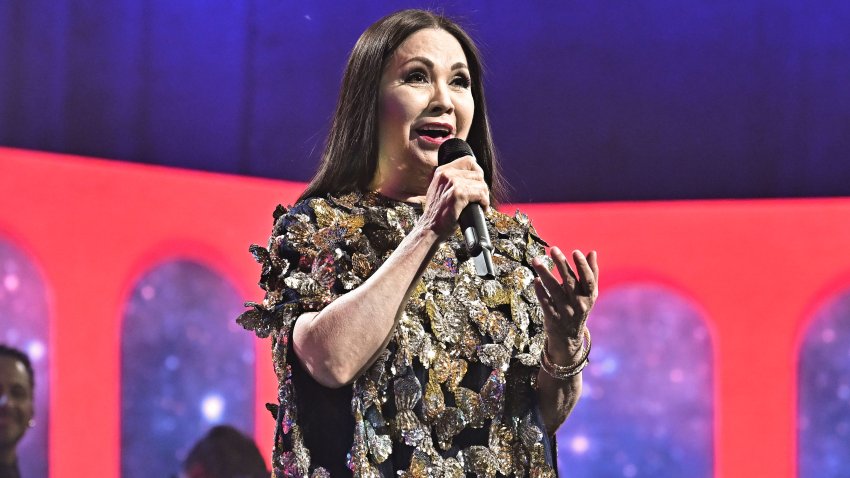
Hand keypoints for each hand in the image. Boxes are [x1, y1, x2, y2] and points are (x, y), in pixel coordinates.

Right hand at [419, 155, 489, 238]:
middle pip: (477, 173)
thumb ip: (451, 180)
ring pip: (481, 184)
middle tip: (480, 198)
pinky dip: (484, 202)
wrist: (431, 227)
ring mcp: (453, 183)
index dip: (477, 173)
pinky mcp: (458, 194)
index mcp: (442, 171)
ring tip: (480, 204)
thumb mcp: (439, 190)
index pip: (468, 161)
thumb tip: (472, 176)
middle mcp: (447, 174)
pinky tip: (482, 208)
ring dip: (484, 196)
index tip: (478, 184)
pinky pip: (480, 194)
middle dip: (482, 187)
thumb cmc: (438, 213)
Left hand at [532, 247, 598, 361]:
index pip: (588, 279)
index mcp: (590, 296)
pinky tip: (535, 280)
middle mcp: (579, 304)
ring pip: (554, 290)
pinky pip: (545, 302)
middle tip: (553, 249)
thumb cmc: (579, 308)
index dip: (582, 266)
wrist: (569, 338)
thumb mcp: (588, 295)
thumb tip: (593, 252)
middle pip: (569, 281)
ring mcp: (565, 312)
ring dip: (545, 273)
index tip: (575, 251)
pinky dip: (540, 290)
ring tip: (536, 260)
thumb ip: (591, 273)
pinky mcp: (552, 318)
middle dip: (561, 264)